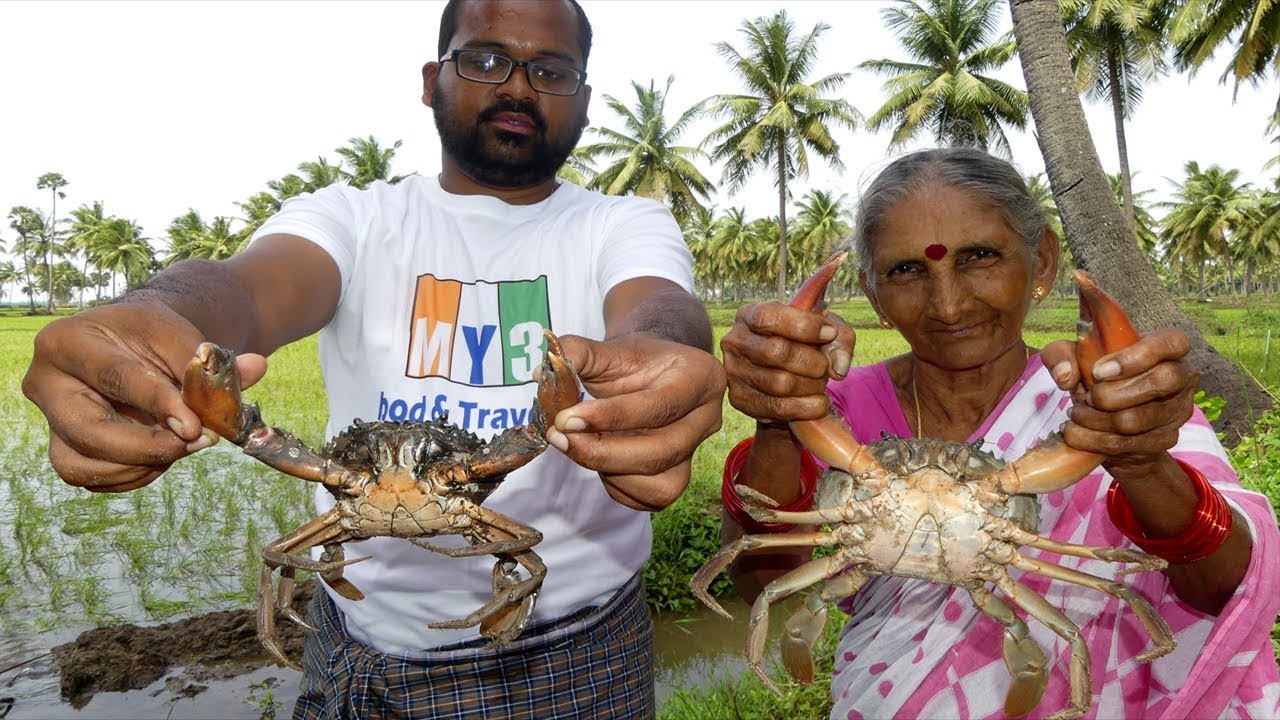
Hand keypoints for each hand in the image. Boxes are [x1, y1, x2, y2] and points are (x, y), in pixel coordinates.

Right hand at [21, 302, 266, 491]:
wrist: (135, 345)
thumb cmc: (155, 338)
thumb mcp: (181, 338)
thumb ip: (212, 362)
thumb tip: (256, 368)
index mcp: (67, 342)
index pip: (115, 378)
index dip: (159, 404)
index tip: (195, 425)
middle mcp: (46, 384)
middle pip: (88, 432)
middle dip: (147, 447)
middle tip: (196, 443)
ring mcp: (50, 421)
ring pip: (86, 465)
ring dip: (144, 464)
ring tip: (185, 444)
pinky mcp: (65, 449)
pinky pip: (96, 479)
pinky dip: (137, 474)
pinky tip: (165, 453)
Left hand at [544, 332, 725, 510]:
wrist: (652, 374)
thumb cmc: (633, 361)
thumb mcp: (609, 348)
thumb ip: (577, 353)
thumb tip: (541, 372)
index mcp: (700, 378)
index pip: (660, 405)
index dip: (612, 417)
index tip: (567, 417)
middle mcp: (707, 419)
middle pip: (662, 452)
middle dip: (604, 452)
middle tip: (560, 437)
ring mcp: (694, 453)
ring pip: (659, 484)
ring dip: (609, 470)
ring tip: (577, 444)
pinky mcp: (677, 478)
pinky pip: (647, 499)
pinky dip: (615, 484)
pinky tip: (597, 457)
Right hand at [720, 301, 853, 424]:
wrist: (783, 379)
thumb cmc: (803, 345)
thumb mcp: (823, 330)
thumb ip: (840, 337)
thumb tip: (838, 367)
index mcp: (749, 315)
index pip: (771, 317)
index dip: (804, 326)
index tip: (829, 333)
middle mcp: (735, 342)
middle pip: (777, 352)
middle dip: (812, 362)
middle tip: (825, 367)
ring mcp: (734, 372)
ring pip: (780, 383)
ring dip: (812, 386)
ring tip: (819, 383)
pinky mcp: (740, 400)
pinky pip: (779, 408)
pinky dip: (808, 408)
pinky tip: (819, 402)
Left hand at [1041, 328, 1198, 472]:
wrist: (1109, 424)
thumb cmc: (1096, 379)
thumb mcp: (1073, 359)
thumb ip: (1061, 354)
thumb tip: (1066, 376)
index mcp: (1166, 348)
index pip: (1171, 342)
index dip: (1136, 357)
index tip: (1098, 371)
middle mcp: (1182, 377)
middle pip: (1161, 381)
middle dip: (1112, 394)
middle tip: (1087, 397)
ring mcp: (1177, 410)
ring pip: (1136, 419)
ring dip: (1094, 419)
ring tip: (1076, 414)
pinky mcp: (1166, 438)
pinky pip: (1125, 443)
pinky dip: (1092, 439)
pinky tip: (1076, 432)